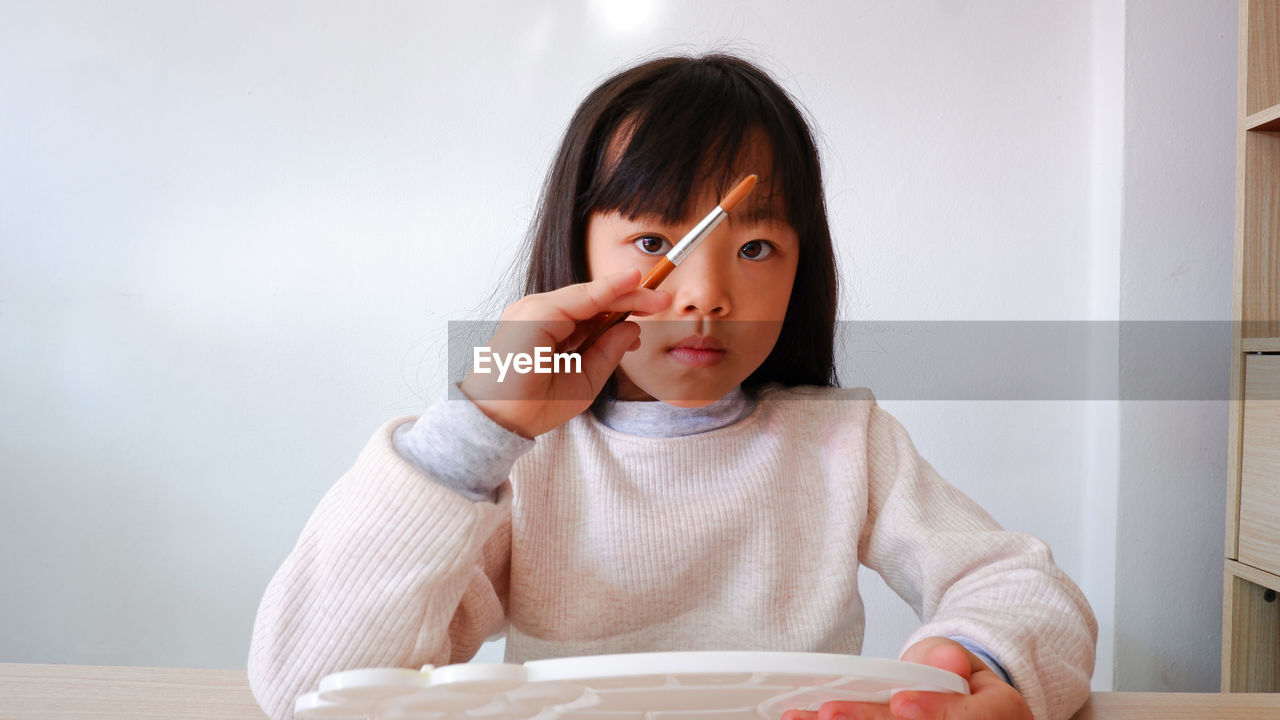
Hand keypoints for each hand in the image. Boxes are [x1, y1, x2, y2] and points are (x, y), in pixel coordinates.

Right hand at [459, 269, 670, 437]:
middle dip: (630, 297)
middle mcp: (541, 315)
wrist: (501, 421)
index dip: (625, 306)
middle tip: (664, 298)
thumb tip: (632, 328)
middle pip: (593, 299)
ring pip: (588, 295)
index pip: (593, 311)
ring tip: (655, 297)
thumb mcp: (585, 379)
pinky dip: (604, 290)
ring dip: (623, 293)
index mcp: (551, 329)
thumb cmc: (534, 405)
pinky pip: (576, 298)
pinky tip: (629, 285)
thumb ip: (607, 352)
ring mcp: (535, 310)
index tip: (656, 307)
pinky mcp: (534, 313)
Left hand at [781, 637, 1030, 719]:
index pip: (972, 718)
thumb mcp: (959, 659)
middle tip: (832, 713)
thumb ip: (949, 658)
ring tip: (807, 719)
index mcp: (999, 716)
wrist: (959, 704)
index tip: (901, 704)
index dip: (936, 711)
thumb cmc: (956, 684)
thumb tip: (947, 658)